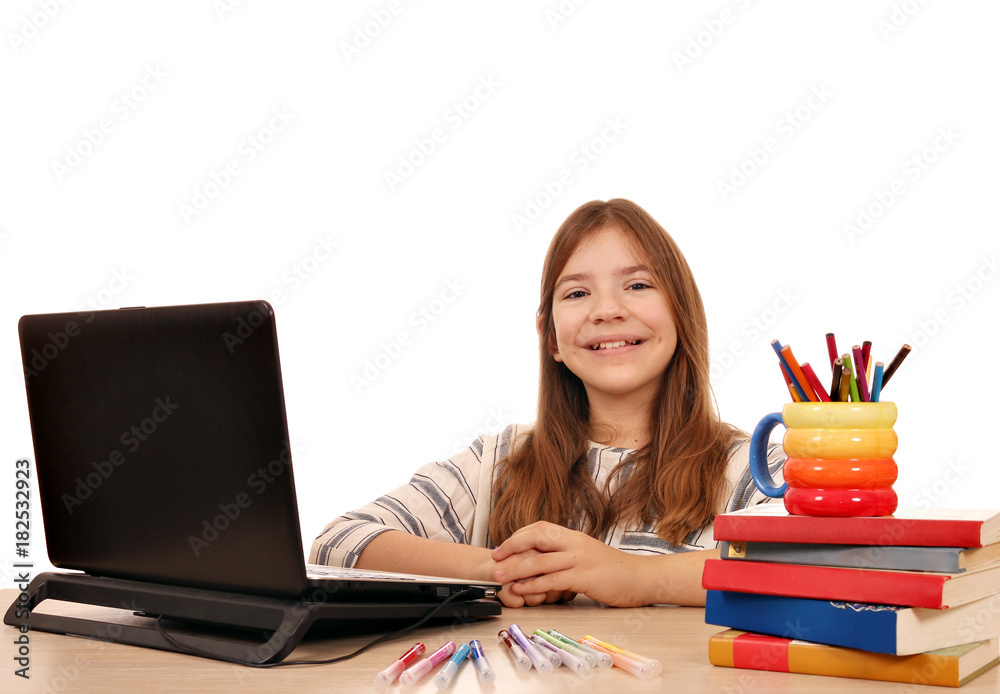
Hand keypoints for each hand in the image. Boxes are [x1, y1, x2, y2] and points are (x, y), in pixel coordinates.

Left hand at [490, 521, 644, 606]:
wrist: (643, 578)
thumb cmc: (615, 571)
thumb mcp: (589, 555)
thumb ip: (568, 554)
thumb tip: (547, 559)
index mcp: (574, 537)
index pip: (540, 528)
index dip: (519, 535)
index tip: (504, 545)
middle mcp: (575, 543)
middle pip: (536, 537)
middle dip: (512, 546)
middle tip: (494, 558)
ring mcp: (580, 559)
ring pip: (541, 560)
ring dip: (516, 568)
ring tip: (499, 576)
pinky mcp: (584, 577)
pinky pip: (553, 580)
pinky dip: (534, 585)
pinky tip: (521, 590)